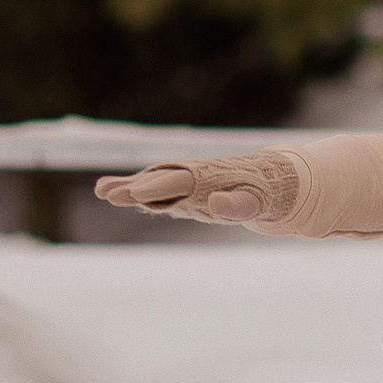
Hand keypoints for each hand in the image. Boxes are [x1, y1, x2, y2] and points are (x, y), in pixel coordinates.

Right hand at [93, 153, 298, 223]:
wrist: (279, 182)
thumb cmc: (271, 192)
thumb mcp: (261, 202)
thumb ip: (238, 204)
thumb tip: (214, 202)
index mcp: (210, 177)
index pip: (176, 182)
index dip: (154, 188)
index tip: (129, 193)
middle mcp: (197, 179)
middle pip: (161, 181)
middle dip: (135, 187)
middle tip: (105, 193)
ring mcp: (194, 186)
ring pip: (159, 186)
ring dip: (133, 188)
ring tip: (103, 191)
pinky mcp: (195, 195)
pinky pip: (168, 196)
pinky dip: (148, 196)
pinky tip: (128, 197)